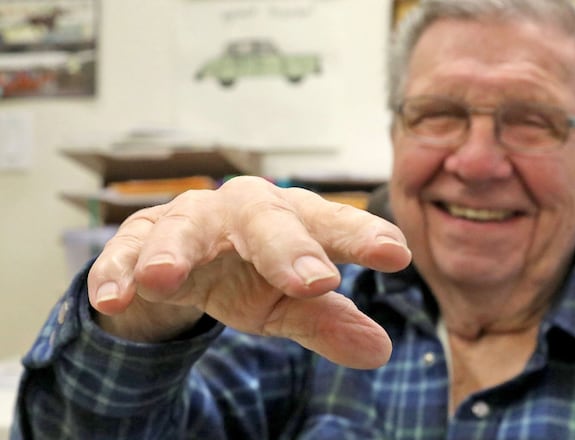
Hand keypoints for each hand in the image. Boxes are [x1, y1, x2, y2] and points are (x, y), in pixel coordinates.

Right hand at [87, 176, 410, 368]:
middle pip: (265, 218)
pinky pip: (125, 251)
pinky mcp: (139, 239)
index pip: (332, 225)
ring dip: (175, 250)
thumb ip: (330, 322)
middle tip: (314, 282)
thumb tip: (380, 350)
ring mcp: (188, 221)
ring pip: (183, 226)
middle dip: (287, 247)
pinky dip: (118, 271)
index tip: (395, 255)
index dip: (362, 237)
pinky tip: (114, 297)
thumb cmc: (250, 273)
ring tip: (167, 278)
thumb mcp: (289, 303)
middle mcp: (243, 213)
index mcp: (293, 221)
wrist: (184, 261)